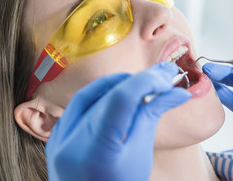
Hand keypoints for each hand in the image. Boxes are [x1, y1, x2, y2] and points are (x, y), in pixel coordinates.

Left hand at [46, 62, 191, 180]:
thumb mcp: (140, 156)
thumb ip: (150, 117)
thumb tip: (174, 92)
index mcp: (93, 151)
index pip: (120, 99)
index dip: (146, 81)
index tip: (167, 78)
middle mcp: (69, 141)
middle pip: (106, 94)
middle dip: (138, 81)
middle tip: (162, 76)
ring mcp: (59, 138)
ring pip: (90, 93)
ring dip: (119, 83)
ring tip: (144, 83)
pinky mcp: (58, 136)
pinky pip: (80, 104)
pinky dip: (102, 94)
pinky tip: (120, 93)